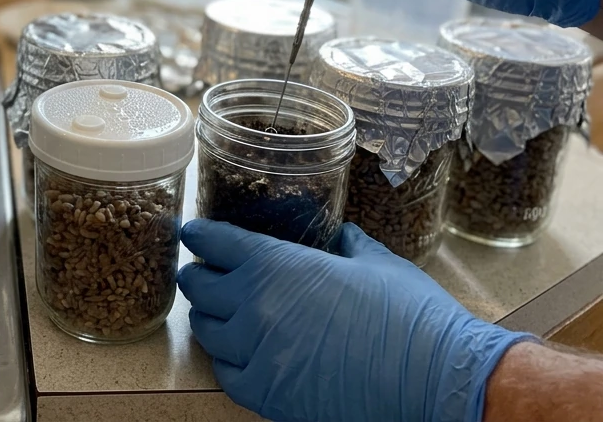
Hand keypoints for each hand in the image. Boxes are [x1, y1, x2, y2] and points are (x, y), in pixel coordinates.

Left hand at [178, 219, 533, 421]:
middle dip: (197, 277)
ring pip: (207, 332)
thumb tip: (340, 235)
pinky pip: (227, 376)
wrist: (435, 379)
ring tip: (217, 315)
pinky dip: (227, 364)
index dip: (200, 235)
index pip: (216, 241)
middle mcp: (256, 305)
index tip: (193, 233)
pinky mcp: (270, 395)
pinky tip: (237, 357)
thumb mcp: (375, 262)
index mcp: (277, 264)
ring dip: (209, 320)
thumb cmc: (410, 316)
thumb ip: (347, 244)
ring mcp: (259, 353)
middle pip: (199, 287)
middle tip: (201, 274)